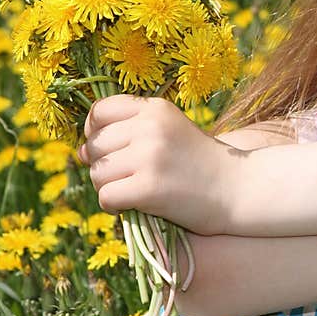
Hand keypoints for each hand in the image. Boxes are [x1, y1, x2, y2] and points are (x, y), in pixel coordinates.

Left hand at [76, 95, 235, 235]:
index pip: (99, 111)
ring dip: (109, 188)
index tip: (109, 148)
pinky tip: (136, 206)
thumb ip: (130, 132)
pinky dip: (115, 206)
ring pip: (97, 174)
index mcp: (155, 109)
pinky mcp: (149, 187)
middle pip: (95, 146)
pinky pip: (106, 197)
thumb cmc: (200, 163)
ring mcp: (150, 156)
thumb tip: (78, 150)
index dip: (94, 131)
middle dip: (103, 165)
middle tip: (129, 177)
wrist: (238, 188)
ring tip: (135, 191)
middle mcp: (150, 127)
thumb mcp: (170, 131)